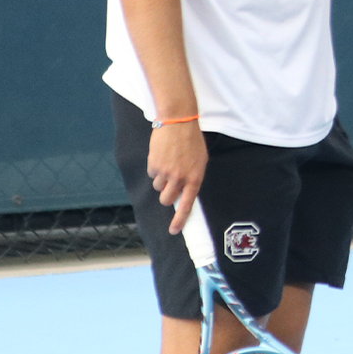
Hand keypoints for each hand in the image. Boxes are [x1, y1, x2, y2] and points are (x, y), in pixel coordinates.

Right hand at [147, 120, 206, 234]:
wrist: (178, 122)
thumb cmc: (192, 141)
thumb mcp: (200, 160)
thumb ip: (193, 178)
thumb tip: (185, 193)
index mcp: (194, 178)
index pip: (187, 205)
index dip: (179, 220)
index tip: (173, 231)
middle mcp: (180, 178)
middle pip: (166, 200)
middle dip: (166, 195)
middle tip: (170, 183)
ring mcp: (166, 173)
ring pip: (158, 187)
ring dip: (161, 179)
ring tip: (168, 162)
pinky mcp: (154, 165)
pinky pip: (151, 175)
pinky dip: (155, 168)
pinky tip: (162, 156)